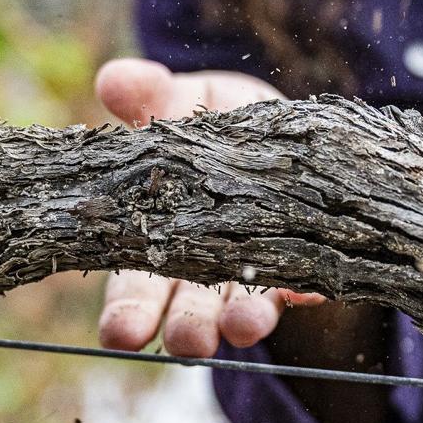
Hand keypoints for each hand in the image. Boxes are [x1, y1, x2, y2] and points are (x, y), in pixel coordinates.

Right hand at [95, 58, 324, 356]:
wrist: (278, 127)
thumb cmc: (211, 121)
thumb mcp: (180, 100)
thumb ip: (147, 96)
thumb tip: (113, 77)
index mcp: (159, 237)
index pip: (134, 286)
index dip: (126, 312)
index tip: (120, 333)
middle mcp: (206, 266)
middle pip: (189, 309)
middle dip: (186, 328)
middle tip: (185, 344)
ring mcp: (258, 266)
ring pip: (245, 305)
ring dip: (243, 318)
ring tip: (242, 327)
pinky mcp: (308, 258)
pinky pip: (309, 279)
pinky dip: (308, 286)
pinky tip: (307, 290)